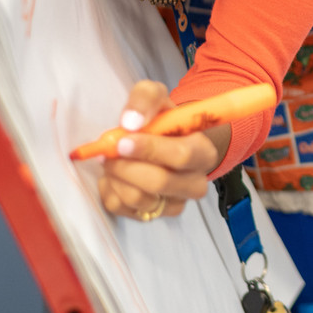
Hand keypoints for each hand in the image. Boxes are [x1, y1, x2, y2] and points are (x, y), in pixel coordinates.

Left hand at [96, 81, 220, 221]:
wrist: (158, 141)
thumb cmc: (160, 121)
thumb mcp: (156, 97)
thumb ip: (145, 98)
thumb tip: (131, 121)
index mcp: (203, 152)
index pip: (181, 156)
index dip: (149, 149)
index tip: (123, 141)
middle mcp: (195, 183)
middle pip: (159, 182)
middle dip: (125, 166)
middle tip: (109, 151)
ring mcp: (174, 203)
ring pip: (138, 198)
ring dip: (116, 177)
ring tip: (112, 160)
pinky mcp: (152, 215)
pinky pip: (122, 209)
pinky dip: (109, 190)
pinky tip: (113, 175)